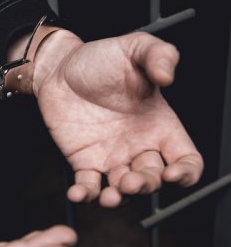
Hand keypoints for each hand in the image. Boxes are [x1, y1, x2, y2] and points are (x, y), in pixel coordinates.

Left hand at [10, 30, 202, 206]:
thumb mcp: (135, 48)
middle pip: (153, 179)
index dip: (186, 173)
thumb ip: (159, 55)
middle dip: (145, 186)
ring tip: (110, 197)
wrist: (59, 67)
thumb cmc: (101, 58)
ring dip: (119, 198)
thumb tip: (168, 75)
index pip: (187, 159)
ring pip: (123, 190)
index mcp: (161, 126)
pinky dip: (85, 195)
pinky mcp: (84, 161)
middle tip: (130, 181)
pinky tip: (77, 193)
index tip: (172, 173)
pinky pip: (88, 186)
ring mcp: (111, 156)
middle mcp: (139, 146)